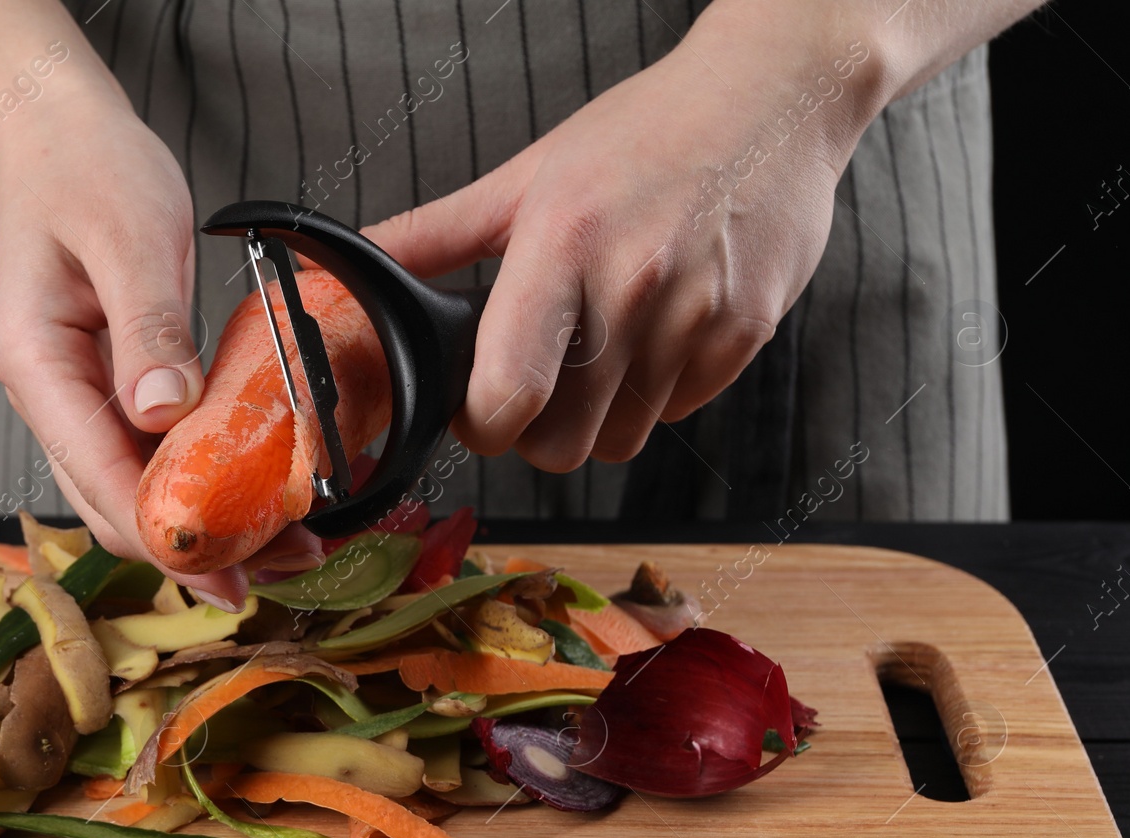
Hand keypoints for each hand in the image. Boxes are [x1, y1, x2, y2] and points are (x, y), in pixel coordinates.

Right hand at [0, 82, 319, 606]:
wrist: (58, 130)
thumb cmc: (88, 167)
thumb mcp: (131, 234)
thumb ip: (147, 325)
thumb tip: (163, 414)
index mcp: (34, 357)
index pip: (96, 473)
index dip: (163, 533)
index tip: (225, 572)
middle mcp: (44, 387)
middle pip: (108, 498)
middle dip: (185, 545)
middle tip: (270, 573)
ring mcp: (69, 389)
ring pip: (126, 484)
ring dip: (192, 521)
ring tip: (271, 546)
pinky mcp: (102, 381)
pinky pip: (141, 451)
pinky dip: (190, 479)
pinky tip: (238, 493)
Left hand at [363, 0, 888, 471]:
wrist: (774, 98)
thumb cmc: (647, 131)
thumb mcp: (526, 175)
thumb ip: (435, 235)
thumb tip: (355, 262)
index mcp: (562, 247)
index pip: (510, 395)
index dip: (482, 425)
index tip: (478, 409)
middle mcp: (633, 289)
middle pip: (564, 446)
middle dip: (537, 434)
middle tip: (535, 388)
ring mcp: (697, 319)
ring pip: (623, 440)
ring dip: (598, 416)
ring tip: (600, 349)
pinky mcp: (746, 336)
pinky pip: (680, 411)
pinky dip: (656, 392)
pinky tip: (654, 332)